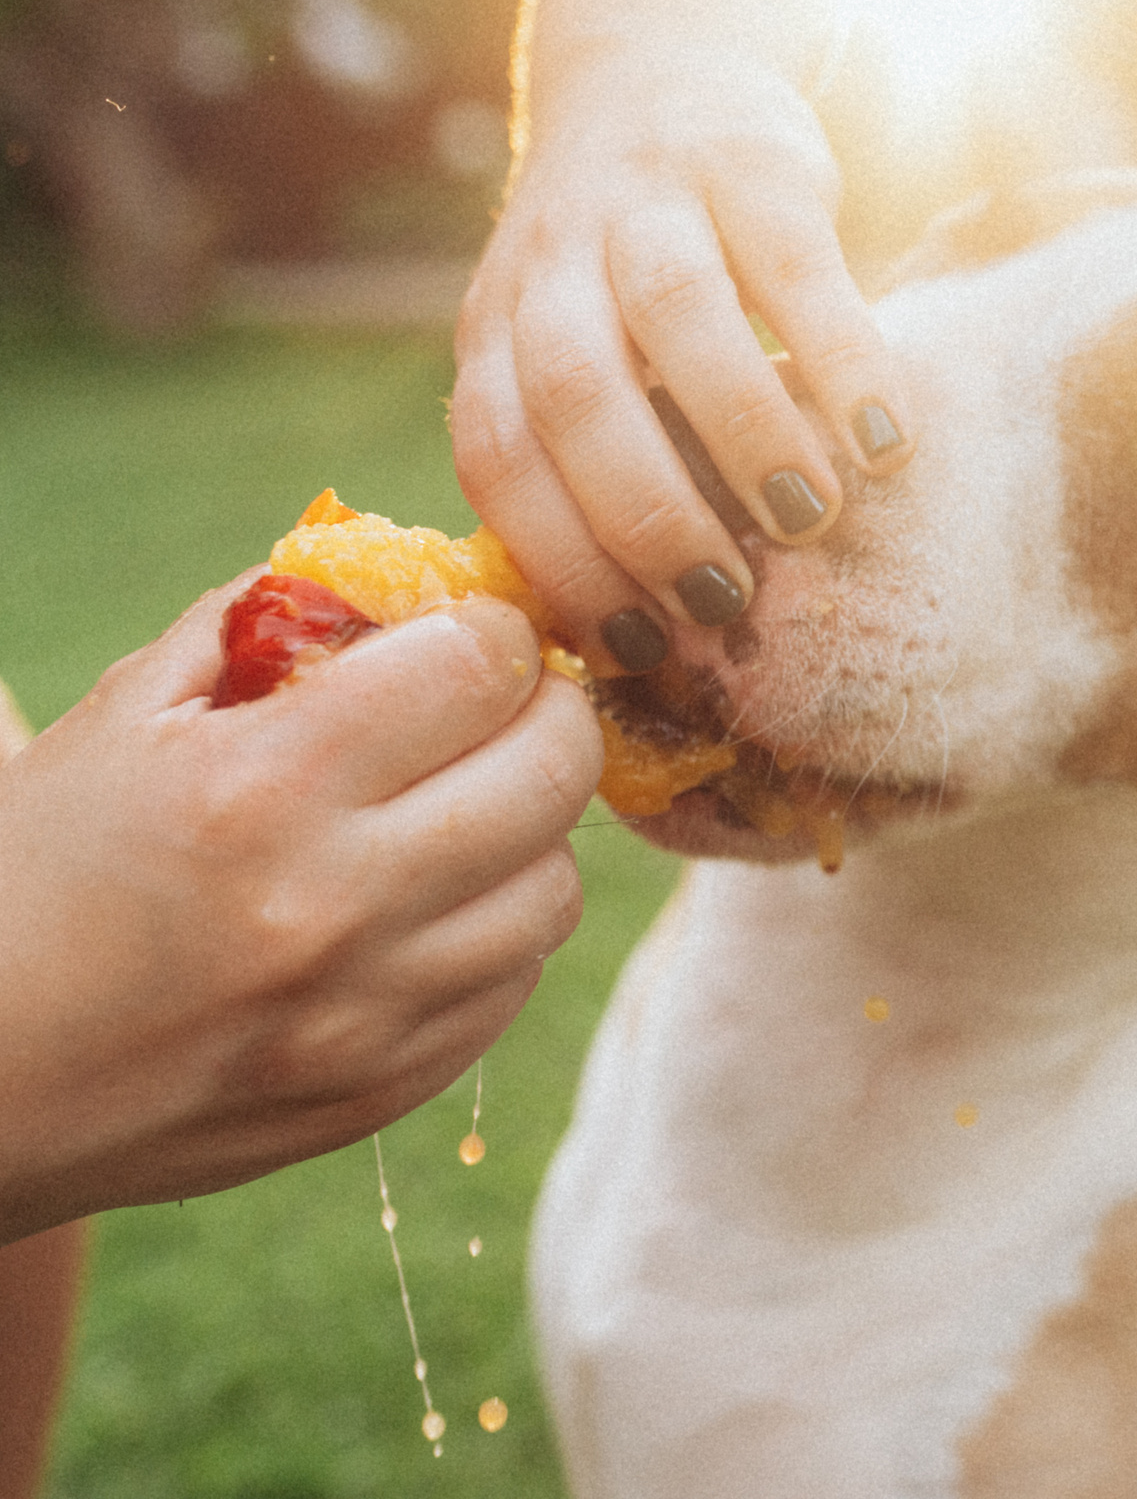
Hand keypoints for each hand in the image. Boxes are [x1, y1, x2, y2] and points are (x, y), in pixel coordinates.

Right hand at [0, 577, 602, 1244]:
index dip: (494, 630)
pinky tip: (431, 903)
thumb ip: (266, 624)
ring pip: (556, 887)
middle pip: (556, 770)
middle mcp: (333, 904)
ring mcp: (368, 1013)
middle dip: (546, 712)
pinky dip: (498, 929)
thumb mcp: (126, 716)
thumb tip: (404, 578)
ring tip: (465, 810)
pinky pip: (515, 983)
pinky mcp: (382, 1087)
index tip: (472, 633)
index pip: (479, 667)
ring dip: (532, 830)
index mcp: (261, 788)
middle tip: (505, 705)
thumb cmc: (30, 872)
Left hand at [451, 43, 910, 675]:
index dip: (560, 558)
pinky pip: (792, 261)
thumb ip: (584, 463)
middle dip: (650, 513)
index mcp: (496, 332)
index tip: (639, 651)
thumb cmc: (627, 276)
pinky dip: (841, 356)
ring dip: (744, 430)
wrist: (660, 72)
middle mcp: (552, 262)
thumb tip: (630, 651)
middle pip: (575, 392)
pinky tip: (887, 439)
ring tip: (812, 522)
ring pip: (676, 314)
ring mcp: (646, 200)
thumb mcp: (570, 351)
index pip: (500, 454)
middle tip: (729, 603)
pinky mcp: (748, 162)